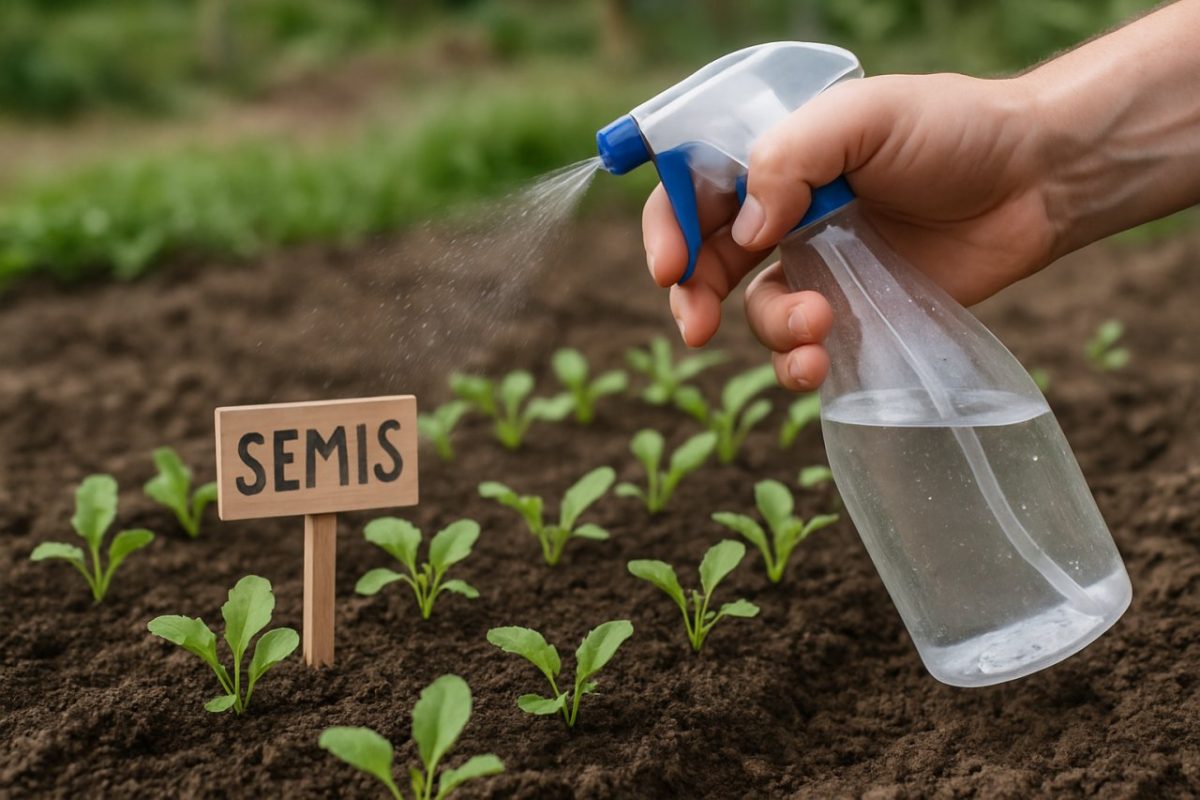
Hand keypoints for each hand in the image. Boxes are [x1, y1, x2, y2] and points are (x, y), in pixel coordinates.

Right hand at [642, 73, 1055, 391]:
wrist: (1035, 181)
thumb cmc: (952, 130)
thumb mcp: (865, 117)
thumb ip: (790, 158)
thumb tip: (744, 231)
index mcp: (773, 160)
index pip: (689, 191)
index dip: (668, 229)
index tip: (671, 266)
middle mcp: (782, 214)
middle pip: (705, 262)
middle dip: (691, 297)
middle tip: (698, 326)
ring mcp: (816, 267)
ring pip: (755, 312)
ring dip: (770, 329)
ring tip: (819, 324)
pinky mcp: (853, 313)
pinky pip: (801, 348)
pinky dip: (796, 364)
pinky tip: (818, 363)